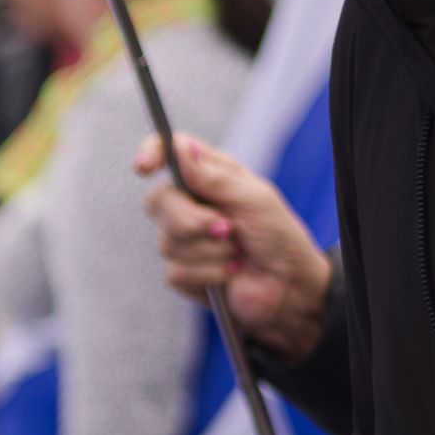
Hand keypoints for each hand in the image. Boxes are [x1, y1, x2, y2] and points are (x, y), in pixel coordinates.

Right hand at [137, 133, 330, 363]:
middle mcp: (190, 203)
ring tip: (239, 253)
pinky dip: (208, 273)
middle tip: (227, 228)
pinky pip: (175, 271)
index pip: (168, 153)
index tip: (145, 167)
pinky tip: (230, 272)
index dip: (151, 154)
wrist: (289, 285)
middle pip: (157, 201)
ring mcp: (183, 239)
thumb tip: (181, 150)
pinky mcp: (183, 273)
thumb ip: (214, 178)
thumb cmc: (277, 235)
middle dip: (191, 220)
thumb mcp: (254, 198)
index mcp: (207, 176)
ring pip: (167, 242)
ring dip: (210, 251)